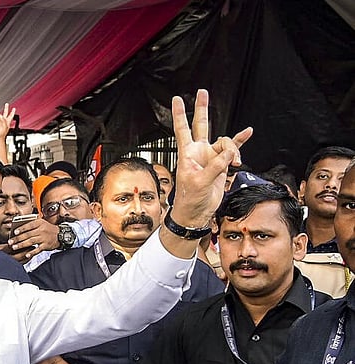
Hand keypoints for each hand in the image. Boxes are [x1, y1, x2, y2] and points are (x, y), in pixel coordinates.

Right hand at [0, 103, 15, 141]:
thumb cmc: (2, 134)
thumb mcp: (5, 126)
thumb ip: (3, 120)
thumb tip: (1, 116)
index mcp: (8, 122)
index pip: (11, 116)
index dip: (12, 112)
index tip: (14, 108)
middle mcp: (4, 121)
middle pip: (6, 113)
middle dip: (6, 109)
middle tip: (7, 104)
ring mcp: (0, 122)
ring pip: (1, 115)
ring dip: (1, 111)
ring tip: (1, 107)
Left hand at [7, 218, 60, 259]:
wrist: (61, 235)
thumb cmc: (48, 228)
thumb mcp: (41, 222)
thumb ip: (31, 222)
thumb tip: (19, 225)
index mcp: (39, 223)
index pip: (29, 225)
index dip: (21, 229)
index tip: (14, 232)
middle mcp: (41, 230)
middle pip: (28, 234)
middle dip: (18, 238)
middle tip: (10, 242)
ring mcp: (44, 238)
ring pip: (31, 242)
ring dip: (22, 245)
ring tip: (14, 247)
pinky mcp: (46, 245)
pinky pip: (38, 249)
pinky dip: (32, 252)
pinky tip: (26, 255)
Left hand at [170, 90, 251, 226]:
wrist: (197, 212)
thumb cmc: (190, 198)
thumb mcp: (201, 182)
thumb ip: (216, 166)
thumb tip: (230, 153)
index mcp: (187, 154)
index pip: (182, 129)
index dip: (180, 114)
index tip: (177, 99)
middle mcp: (199, 152)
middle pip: (201, 125)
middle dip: (202, 109)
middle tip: (202, 92)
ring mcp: (211, 156)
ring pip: (225, 143)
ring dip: (233, 150)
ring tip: (237, 162)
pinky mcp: (222, 164)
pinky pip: (233, 149)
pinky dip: (240, 141)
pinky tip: (247, 132)